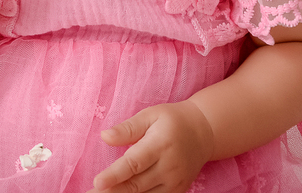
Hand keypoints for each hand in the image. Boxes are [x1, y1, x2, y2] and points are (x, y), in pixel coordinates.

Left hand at [90, 101, 213, 192]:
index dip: (115, 175)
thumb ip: (128, 128)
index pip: (134, 163)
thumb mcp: (150, 115)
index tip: (97, 182)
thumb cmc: (171, 120)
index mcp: (160, 145)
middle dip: (112, 192)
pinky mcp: (178, 191)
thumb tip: (104, 137)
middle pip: (136, 185)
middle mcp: (169, 167)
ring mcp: (175, 182)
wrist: (203, 132)